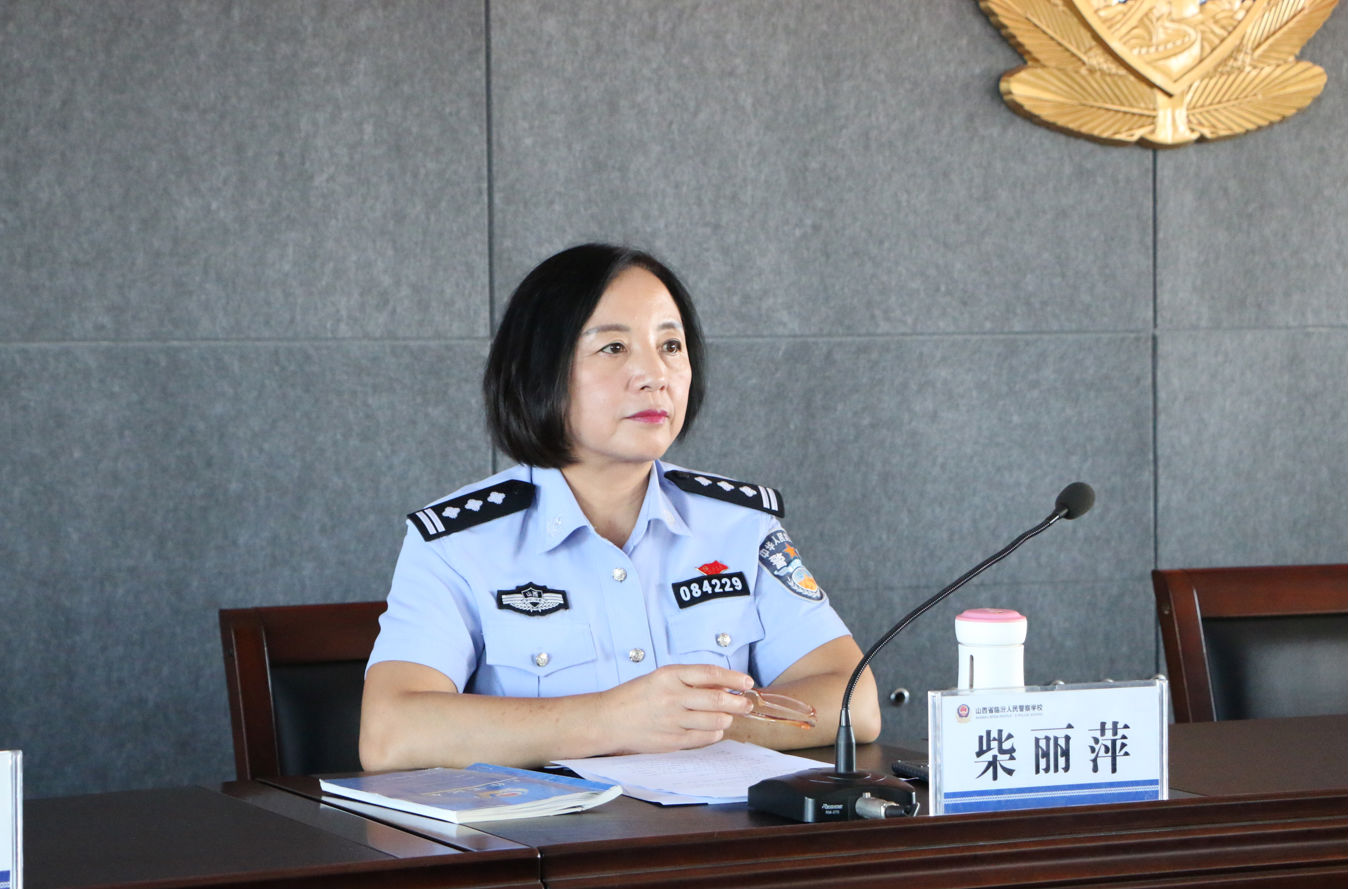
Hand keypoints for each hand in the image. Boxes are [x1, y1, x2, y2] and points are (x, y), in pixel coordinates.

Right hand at [595, 664, 754, 754]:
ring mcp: (673, 721)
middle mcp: (672, 697)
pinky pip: (704, 738)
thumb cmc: (636, 697)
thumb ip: (690, 681)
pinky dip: (714, 733)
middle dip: (738, 702)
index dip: (733, 677)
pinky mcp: (672, 741)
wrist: (609, 720)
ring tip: (727, 716)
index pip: (710, 674)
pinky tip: (713, 729)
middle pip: (717, 699)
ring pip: (714, 721)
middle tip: (747, 703)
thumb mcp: (661, 678)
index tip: (746, 682)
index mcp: (669, 676)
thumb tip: (724, 685)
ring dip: (727, 718)